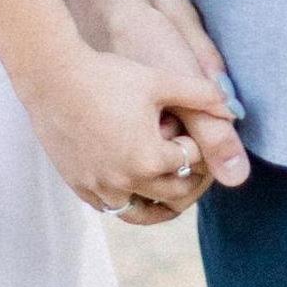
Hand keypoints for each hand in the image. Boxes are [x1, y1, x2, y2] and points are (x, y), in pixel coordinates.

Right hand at [63, 0, 249, 209]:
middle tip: (185, 154)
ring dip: (157, 199)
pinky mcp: (78, 186)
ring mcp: (99, 188)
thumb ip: (201, 95)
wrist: (53, 75)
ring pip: (140, 212)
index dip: (195, 143)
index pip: (191, 161)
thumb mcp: (159, 80)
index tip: (188, 127)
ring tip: (164, 178)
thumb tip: (233, 107)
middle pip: (172, 192)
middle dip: (184, 174)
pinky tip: (129, 175)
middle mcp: (126, 183)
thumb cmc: (108, 74)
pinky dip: (125, 198)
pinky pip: (110, 206)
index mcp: (150, 160)